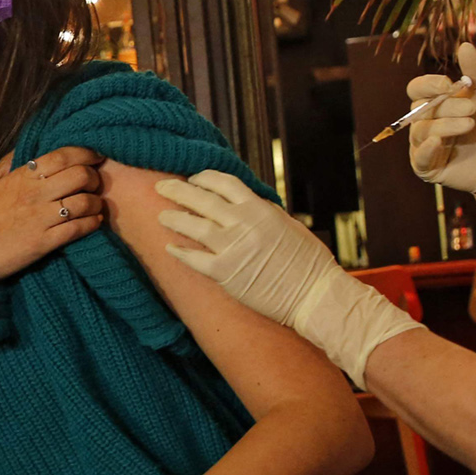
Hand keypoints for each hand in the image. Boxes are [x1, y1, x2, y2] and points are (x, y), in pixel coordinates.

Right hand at [0, 146, 103, 285]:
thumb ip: (4, 165)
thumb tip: (23, 149)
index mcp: (20, 177)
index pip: (61, 156)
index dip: (85, 153)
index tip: (95, 156)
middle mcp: (33, 194)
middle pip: (80, 175)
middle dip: (94, 177)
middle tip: (94, 183)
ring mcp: (40, 219)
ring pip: (85, 202)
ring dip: (97, 202)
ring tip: (95, 205)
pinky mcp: (44, 243)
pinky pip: (79, 228)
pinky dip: (93, 223)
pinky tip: (94, 222)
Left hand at [155, 172, 420, 385]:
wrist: (315, 295)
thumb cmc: (309, 262)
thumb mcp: (288, 225)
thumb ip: (264, 212)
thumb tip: (245, 203)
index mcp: (260, 209)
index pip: (224, 183)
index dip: (204, 178)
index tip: (193, 178)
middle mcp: (243, 224)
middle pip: (201, 199)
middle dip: (178, 191)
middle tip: (160, 187)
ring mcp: (232, 248)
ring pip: (192, 227)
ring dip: (173, 219)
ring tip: (161, 216)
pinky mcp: (225, 274)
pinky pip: (194, 260)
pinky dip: (179, 252)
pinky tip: (169, 248)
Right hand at [406, 44, 475, 270]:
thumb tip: (464, 45)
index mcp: (436, 103)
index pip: (417, 88)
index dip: (428, 84)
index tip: (448, 85)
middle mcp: (426, 122)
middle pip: (420, 108)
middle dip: (446, 106)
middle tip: (473, 110)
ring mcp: (424, 145)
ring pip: (422, 130)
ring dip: (446, 126)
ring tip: (471, 126)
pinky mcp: (427, 167)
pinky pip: (419, 157)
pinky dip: (426, 149)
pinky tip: (440, 143)